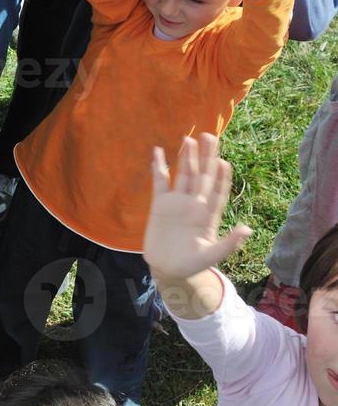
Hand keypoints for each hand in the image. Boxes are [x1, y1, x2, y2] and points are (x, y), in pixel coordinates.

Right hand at [143, 135, 250, 282]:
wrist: (168, 269)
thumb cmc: (192, 264)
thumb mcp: (211, 256)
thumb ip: (229, 243)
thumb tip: (247, 229)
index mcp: (209, 215)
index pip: (218, 192)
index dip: (222, 178)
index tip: (224, 162)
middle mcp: (195, 205)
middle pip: (203, 177)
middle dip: (206, 158)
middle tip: (210, 136)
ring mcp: (177, 203)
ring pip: (184, 175)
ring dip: (186, 158)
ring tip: (189, 139)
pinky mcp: (160, 204)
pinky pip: (159, 181)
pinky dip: (159, 167)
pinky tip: (158, 152)